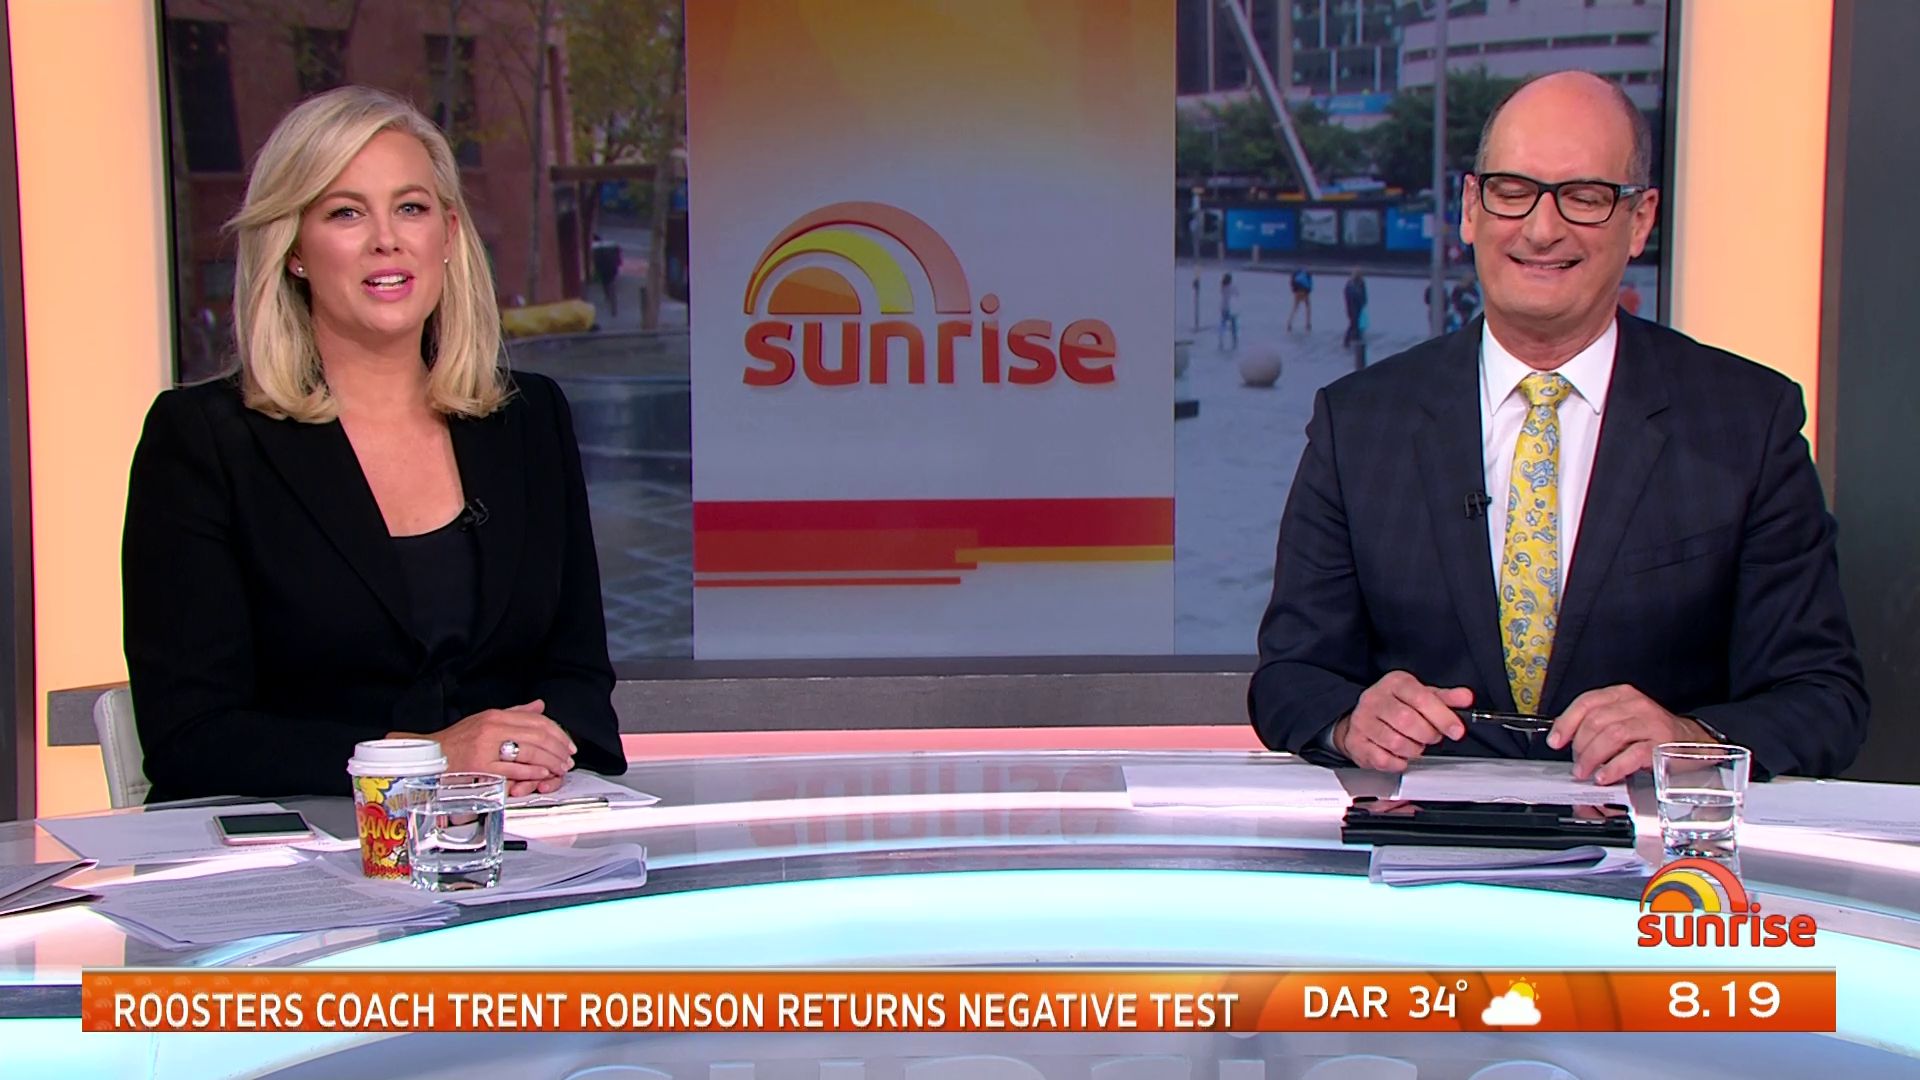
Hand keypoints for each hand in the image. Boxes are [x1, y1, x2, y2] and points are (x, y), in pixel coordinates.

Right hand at [425, 700, 576, 795]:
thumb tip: (540, 705)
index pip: (536, 720)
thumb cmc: (457, 741)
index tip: (568, 744)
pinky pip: (513, 768)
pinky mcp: (481, 766)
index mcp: (496, 716)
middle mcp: (492, 728)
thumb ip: (515, 713)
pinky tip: (543, 774)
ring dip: (550, 761)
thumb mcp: (485, 720)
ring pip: (528, 751)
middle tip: (568, 759)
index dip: (558, 733)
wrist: (430, 756)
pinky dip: (531, 771)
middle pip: (537, 735)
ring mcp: (486, 747)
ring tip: (560, 768)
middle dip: (558, 748)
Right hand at [1332, 671, 1471, 771]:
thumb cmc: (1395, 706)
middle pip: (1408, 722)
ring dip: (1414, 750)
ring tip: (1415, 744)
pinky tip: (1400, 755)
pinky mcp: (1356, 742)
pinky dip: (1398, 762)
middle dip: (1427, 735)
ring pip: (1396, 743)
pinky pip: (1383, 759)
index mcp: (1395, 683)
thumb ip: (1446, 698)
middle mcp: (1375, 699)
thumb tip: (1466, 698)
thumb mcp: (1422, 696)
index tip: (1456, 730)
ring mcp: (1363, 720)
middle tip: (1431, 737)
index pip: (1421, 698)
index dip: (1443, 717)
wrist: (1360, 718)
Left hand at [1548, 685, 1714, 784]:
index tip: (1555, 741)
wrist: (1694, 741)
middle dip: (1580, 746)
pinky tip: (1605, 776)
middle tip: (1577, 764)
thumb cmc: (1653, 733)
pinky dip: (1614, 767)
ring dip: (1592, 757)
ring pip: (1611, 735)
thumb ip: (1597, 724)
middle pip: (1596, 721)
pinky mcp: (1662, 745)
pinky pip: (1633, 754)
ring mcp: (1651, 723)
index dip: (1566, 723)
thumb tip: (1565, 739)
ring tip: (1586, 772)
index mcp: (1622, 695)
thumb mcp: (1624, 719)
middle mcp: (1636, 705)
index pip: (1586, 702)